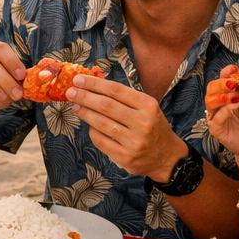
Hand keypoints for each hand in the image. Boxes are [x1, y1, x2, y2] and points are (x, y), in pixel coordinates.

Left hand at [65, 74, 186, 179]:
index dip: (94, 84)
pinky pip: (101, 141)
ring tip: (76, 106)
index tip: (78, 79)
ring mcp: (134, 142)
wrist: (167, 158)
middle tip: (71, 92)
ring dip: (85, 113)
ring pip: (101, 123)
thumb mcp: (146, 107)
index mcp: (148, 106)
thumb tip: (95, 82)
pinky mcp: (126, 157)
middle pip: (106, 106)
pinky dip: (92, 131)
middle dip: (85, 97)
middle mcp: (142, 123)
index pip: (116, 90)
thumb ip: (123, 97)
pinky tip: (88, 125)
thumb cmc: (152, 127)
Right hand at [204, 64, 238, 163]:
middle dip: (221, 83)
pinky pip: (216, 119)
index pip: (221, 79)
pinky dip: (224, 111)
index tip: (234, 69)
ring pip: (210, 102)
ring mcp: (216, 116)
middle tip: (233, 83)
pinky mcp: (217, 130)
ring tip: (234, 96)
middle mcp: (219, 103)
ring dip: (221, 96)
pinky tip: (234, 106)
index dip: (226, 73)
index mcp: (227, 94)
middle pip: (211, 89)